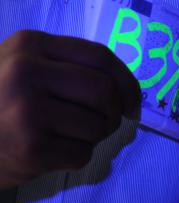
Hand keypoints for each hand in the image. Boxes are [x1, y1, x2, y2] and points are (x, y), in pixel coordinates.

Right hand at [0, 30, 140, 188]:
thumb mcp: (20, 66)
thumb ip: (63, 66)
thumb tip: (123, 86)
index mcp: (30, 45)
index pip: (100, 56)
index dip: (127, 81)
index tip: (133, 101)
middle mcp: (27, 72)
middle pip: (104, 92)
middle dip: (114, 113)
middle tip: (105, 123)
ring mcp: (27, 111)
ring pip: (97, 126)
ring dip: (94, 137)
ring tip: (69, 136)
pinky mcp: (31, 148)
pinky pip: (82, 154)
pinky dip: (77, 156)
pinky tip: (53, 152)